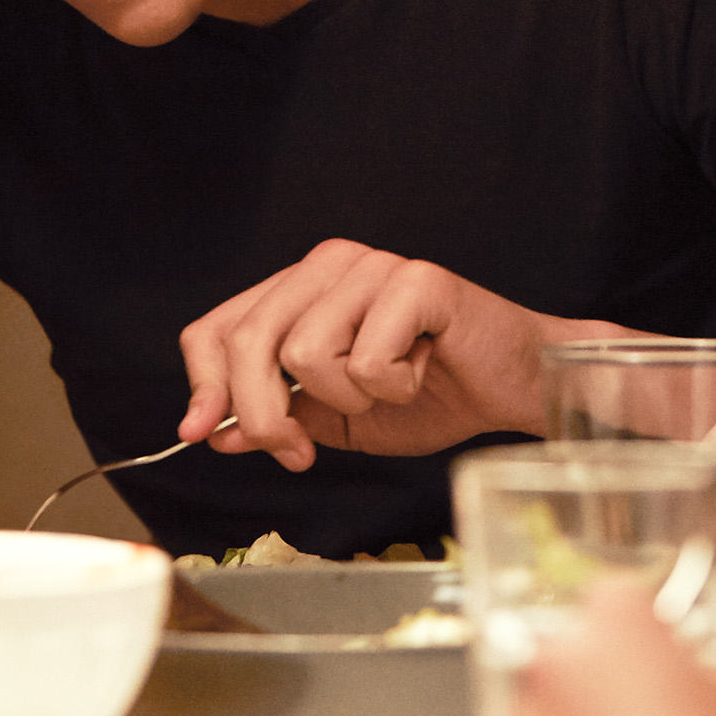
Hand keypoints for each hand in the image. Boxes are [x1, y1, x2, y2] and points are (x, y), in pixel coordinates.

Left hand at [177, 240, 604, 464]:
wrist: (513, 387)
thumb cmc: (434, 395)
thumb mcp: (337, 419)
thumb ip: (280, 419)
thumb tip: (213, 434)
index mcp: (302, 288)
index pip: (218, 327)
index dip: (204, 385)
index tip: (201, 434)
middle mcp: (330, 264)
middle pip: (250, 341)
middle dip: (264, 414)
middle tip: (298, 452)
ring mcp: (373, 266)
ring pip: (304, 353)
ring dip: (347, 398)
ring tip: (388, 388)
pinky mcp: (417, 281)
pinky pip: (365, 359)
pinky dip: (392, 388)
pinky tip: (421, 371)